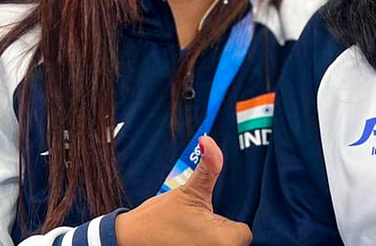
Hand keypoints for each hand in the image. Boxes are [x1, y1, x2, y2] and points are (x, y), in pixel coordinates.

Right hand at [115, 136, 250, 245]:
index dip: (227, 221)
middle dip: (220, 231)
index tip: (209, 217)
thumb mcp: (189, 189)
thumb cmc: (159, 218)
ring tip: (190, 232)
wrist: (131, 239)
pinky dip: (202, 245)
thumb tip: (209, 140)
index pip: (244, 231)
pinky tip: (187, 240)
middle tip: (197, 225)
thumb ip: (208, 166)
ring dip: (211, 239)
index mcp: (223, 240)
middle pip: (235, 241)